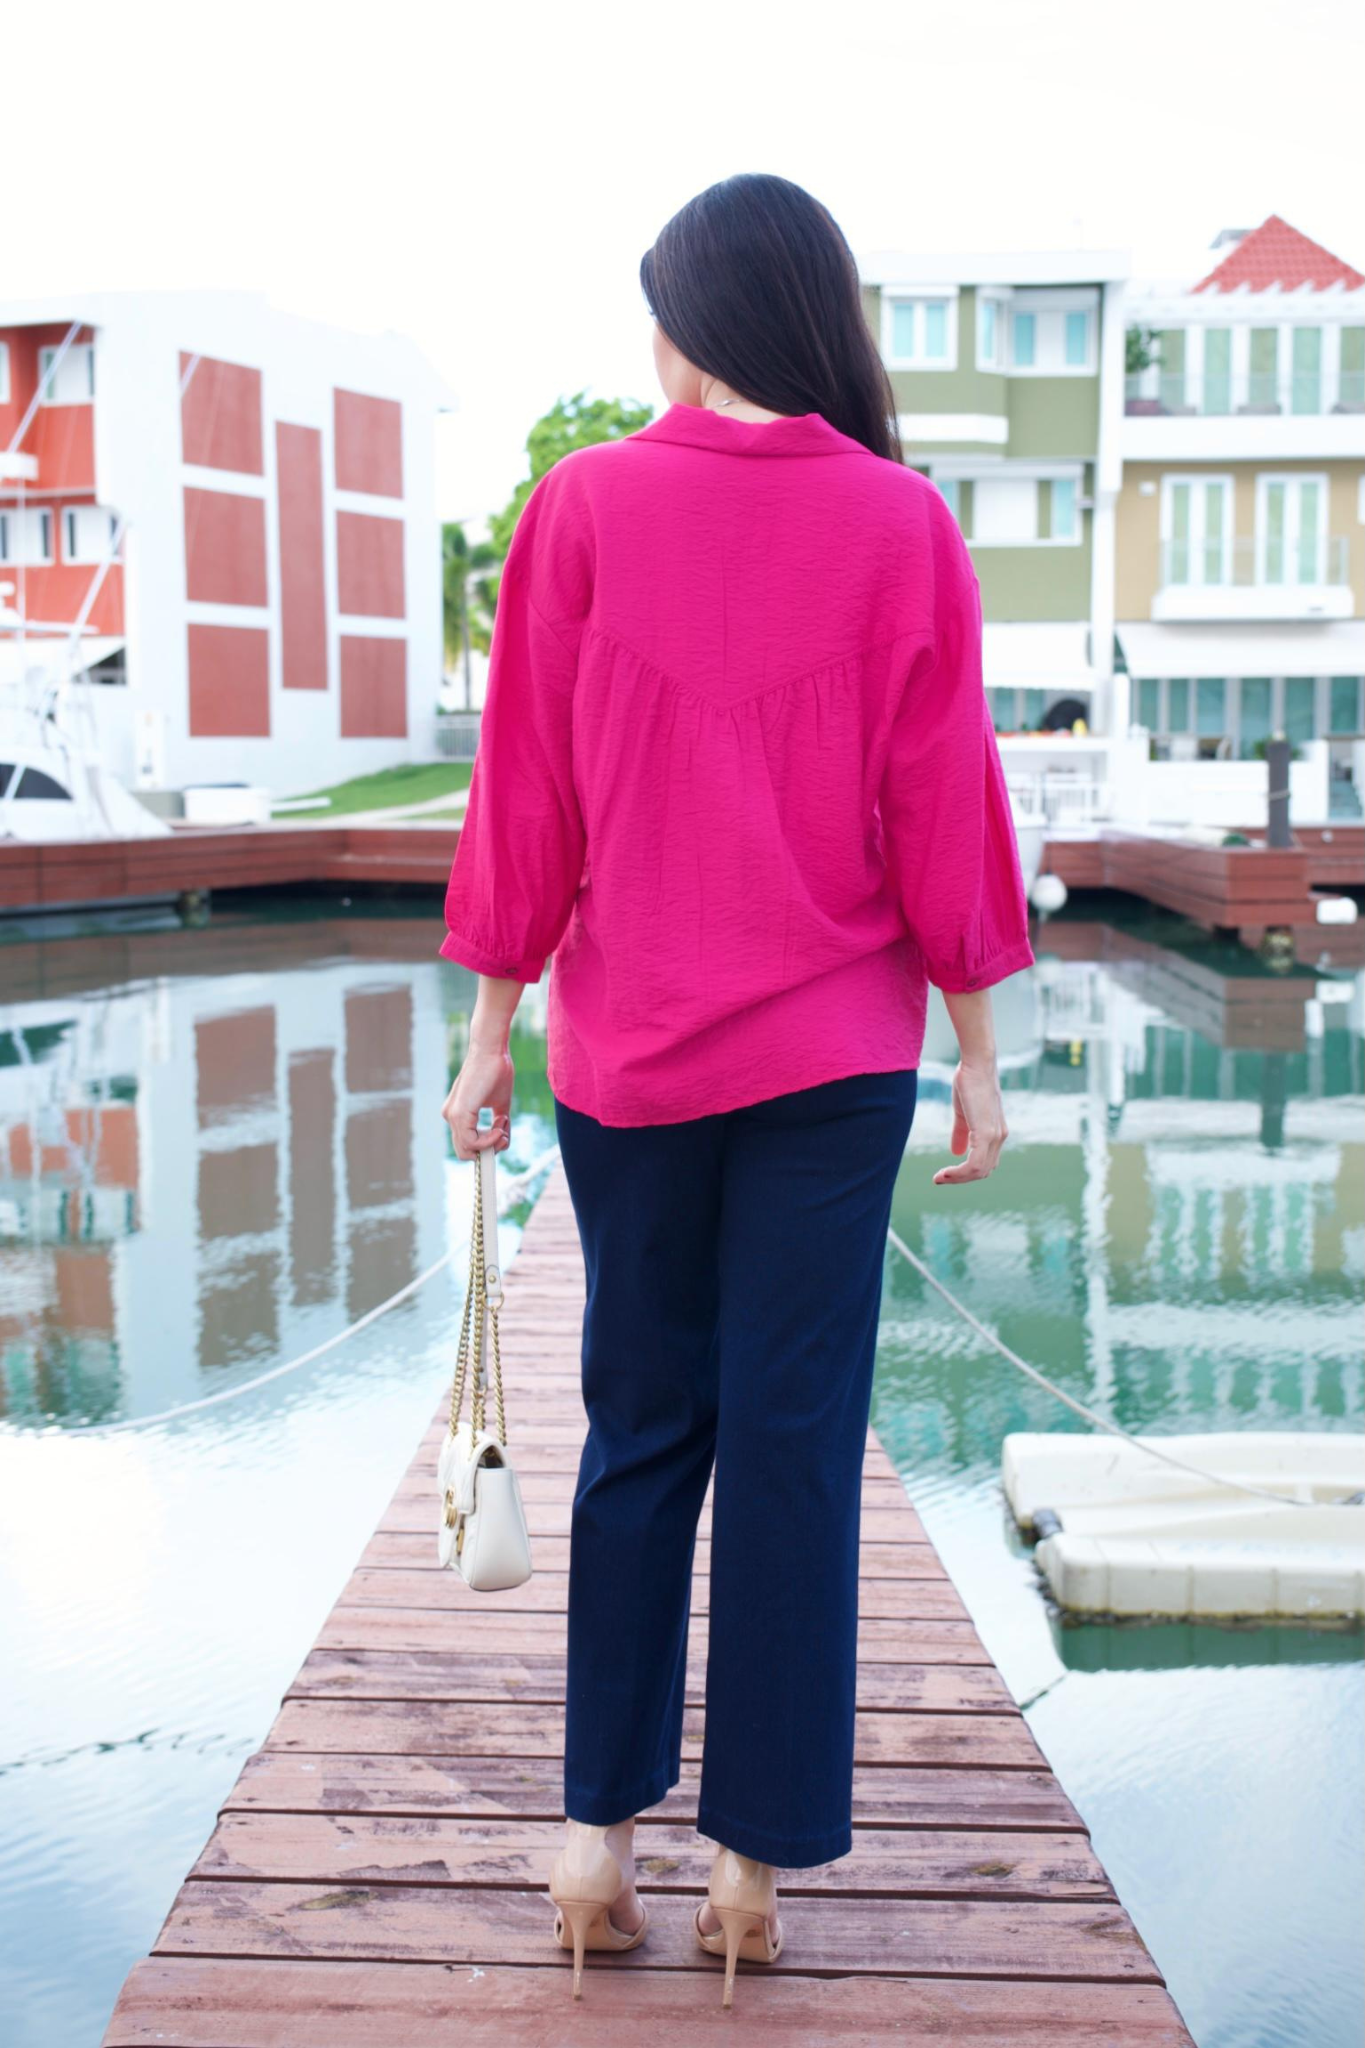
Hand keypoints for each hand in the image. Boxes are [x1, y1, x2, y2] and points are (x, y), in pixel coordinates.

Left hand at [441, 1042, 513, 1160]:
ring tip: (503, 1124)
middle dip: (489, 1149)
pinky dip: (489, 1140)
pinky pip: (472, 1142)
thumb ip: (499, 1124)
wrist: (491, 1051)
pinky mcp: (460, 1113)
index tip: (503, 1134)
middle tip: (504, 1134)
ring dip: (492, 1143)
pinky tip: (500, 1126)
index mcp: (457, 1113)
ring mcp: (452, 1115)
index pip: (467, 1143)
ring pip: (468, 1150)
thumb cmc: (496, 1071)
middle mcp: (450, 1116)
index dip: (486, 1146)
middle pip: (465, 1152)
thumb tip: (504, 1142)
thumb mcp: (500, 1104)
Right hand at [933, 1058, 1007, 1184]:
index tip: (945, 1174)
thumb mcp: (964, 1113)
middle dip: (960, 1179)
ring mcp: (994, 1136)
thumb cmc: (970, 1083)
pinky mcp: (986, 1133)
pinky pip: (974, 1164)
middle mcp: (999, 1137)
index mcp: (996, 1133)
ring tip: (939, 1178)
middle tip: (939, 1179)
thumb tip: (956, 1153)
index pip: (985, 1164)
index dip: (966, 1173)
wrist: (976, 1064)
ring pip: (978, 1171)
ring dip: (957, 1178)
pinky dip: (958, 1173)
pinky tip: (944, 1173)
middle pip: (983, 1171)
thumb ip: (961, 1134)